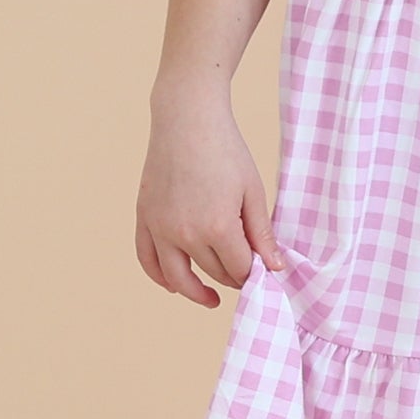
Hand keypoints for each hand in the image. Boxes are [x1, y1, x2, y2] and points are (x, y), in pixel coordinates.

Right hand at [135, 94, 282, 304]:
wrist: (186, 119)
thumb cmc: (226, 150)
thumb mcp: (253, 191)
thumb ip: (262, 234)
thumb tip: (275, 268)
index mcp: (217, 228)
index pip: (239, 269)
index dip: (254, 274)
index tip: (264, 273)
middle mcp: (184, 234)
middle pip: (213, 273)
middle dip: (232, 277)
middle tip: (245, 275)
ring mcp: (159, 228)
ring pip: (176, 278)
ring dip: (194, 292)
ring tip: (211, 298)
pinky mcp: (144, 218)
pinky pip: (147, 260)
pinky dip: (159, 277)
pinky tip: (174, 286)